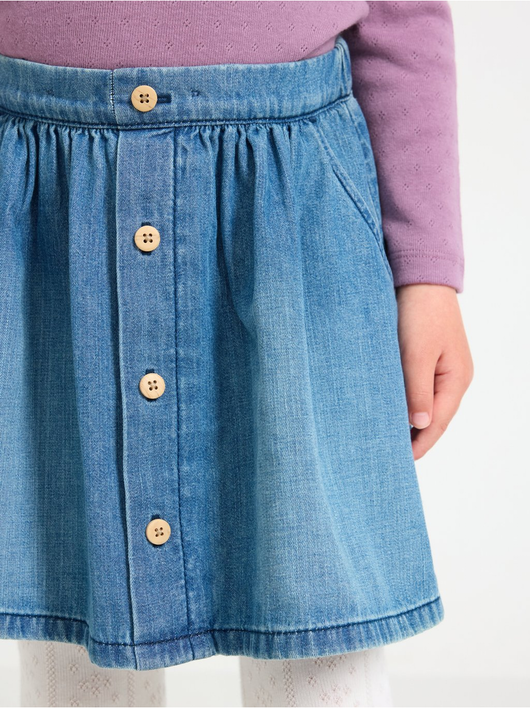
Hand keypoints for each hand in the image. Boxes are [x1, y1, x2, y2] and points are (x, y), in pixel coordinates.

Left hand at [395, 284, 473, 460]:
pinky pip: (417, 388)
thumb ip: (417, 391)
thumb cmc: (420, 314)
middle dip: (413, 437)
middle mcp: (453, 378)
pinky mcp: (427, 358)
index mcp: (456, 380)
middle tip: (388, 456)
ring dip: (407, 420)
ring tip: (385, 438)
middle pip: (433, 417)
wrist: (420, 278)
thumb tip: (419, 424)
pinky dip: (404, 401)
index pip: (437, 423)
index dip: (419, 445)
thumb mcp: (416, 354)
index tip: (399, 462)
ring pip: (423, 403)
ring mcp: (442, 368)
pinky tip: (388, 409)